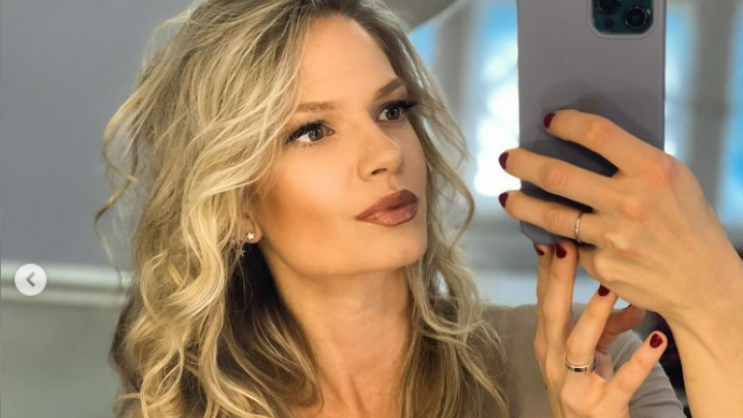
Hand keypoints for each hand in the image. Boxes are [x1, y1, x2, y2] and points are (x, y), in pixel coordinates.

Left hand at [499, 108, 742, 324]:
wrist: (705, 283)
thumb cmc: (687, 224)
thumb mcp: (674, 182)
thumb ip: (633, 164)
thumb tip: (581, 145)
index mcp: (653, 170)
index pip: (598, 134)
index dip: (567, 124)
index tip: (548, 121)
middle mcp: (630, 201)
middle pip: (558, 175)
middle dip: (524, 164)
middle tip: (506, 158)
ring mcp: (614, 236)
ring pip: (551, 215)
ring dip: (521, 204)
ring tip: (507, 198)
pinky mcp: (603, 265)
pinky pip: (572, 246)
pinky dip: (562, 242)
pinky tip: (554, 237)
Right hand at [534, 239, 667, 417]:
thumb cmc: (586, 390)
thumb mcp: (591, 354)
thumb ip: (607, 324)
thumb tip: (629, 296)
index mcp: (548, 345)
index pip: (544, 301)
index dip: (546, 270)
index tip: (552, 238)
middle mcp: (554, 363)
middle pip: (553, 315)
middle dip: (559, 280)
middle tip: (568, 247)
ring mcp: (573, 386)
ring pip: (579, 346)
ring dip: (594, 315)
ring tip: (612, 288)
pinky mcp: (600, 408)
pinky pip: (621, 382)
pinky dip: (638, 362)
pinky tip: (656, 341)